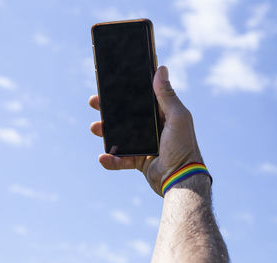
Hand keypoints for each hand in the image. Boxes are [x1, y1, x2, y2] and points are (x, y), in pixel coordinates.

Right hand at [89, 66, 202, 195]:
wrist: (181, 179)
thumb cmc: (183, 146)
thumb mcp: (177, 117)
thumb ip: (167, 95)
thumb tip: (161, 68)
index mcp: (162, 115)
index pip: (141, 99)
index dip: (126, 91)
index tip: (110, 83)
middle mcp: (153, 128)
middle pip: (126, 115)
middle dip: (109, 109)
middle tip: (94, 102)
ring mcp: (145, 144)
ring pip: (120, 135)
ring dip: (105, 132)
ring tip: (95, 128)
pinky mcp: (139, 161)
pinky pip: (121, 159)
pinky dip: (111, 160)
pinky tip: (103, 157)